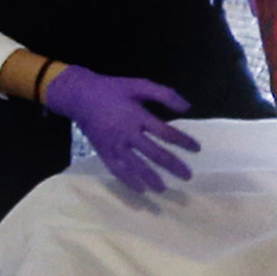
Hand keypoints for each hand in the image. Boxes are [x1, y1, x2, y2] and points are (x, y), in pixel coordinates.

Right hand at [41, 65, 200, 194]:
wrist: (80, 96)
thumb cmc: (112, 90)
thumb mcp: (139, 85)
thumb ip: (164, 94)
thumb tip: (187, 107)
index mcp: (137, 116)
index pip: (166, 133)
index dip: (183, 142)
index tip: (196, 149)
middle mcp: (127, 134)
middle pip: (154, 154)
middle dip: (173, 166)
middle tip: (188, 176)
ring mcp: (114, 145)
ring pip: (136, 166)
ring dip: (151, 179)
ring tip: (164, 189)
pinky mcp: (103, 152)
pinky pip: (117, 170)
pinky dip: (129, 181)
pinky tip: (140, 190)